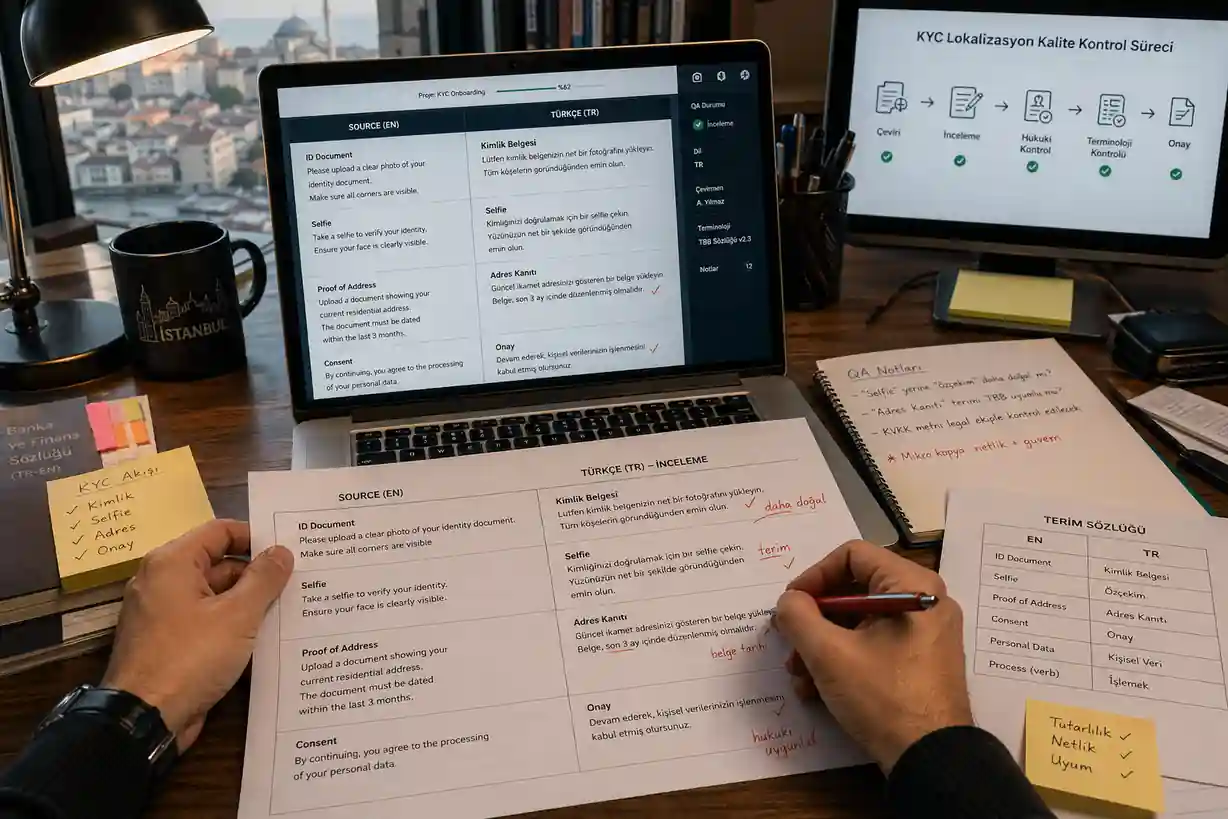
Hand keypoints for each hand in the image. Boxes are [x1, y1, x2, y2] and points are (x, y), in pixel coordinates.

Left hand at [102, 520, 293, 750]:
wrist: (144, 719)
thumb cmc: (191, 656)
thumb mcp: (237, 615)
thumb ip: (263, 579)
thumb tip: (282, 551)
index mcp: (172, 563)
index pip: (221, 531)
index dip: (257, 537)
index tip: (290, 551)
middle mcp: (162, 581)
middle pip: (218, 563)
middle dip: (257, 574)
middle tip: (299, 582)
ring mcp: (162, 614)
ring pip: (214, 596)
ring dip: (247, 602)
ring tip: (290, 609)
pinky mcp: (167, 642)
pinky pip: (205, 621)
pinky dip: (231, 625)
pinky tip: (263, 637)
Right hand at [775, 540, 972, 771]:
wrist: (932, 759)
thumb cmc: (883, 697)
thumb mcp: (829, 654)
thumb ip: (799, 617)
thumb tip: (788, 601)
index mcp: (912, 587)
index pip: (852, 555)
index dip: (814, 575)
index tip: (791, 604)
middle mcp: (925, 601)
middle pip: (855, 589)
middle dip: (815, 618)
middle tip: (789, 639)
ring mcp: (926, 633)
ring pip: (862, 621)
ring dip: (823, 642)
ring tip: (799, 673)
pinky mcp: (921, 660)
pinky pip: (876, 643)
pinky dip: (845, 657)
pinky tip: (818, 688)